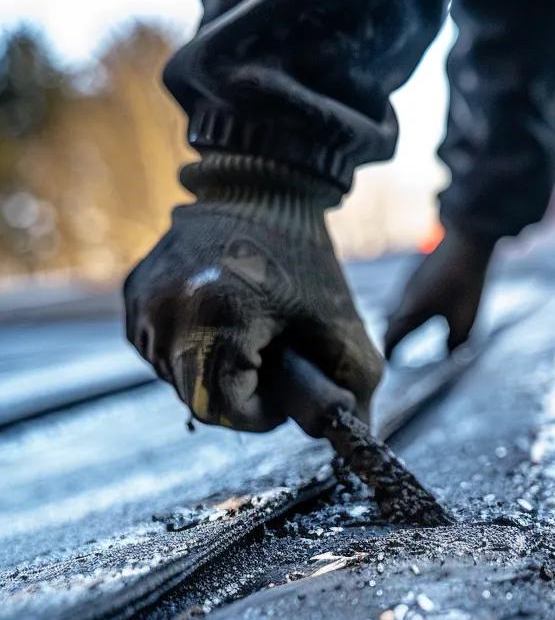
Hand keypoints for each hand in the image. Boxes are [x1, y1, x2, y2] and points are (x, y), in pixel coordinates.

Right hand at [124, 177, 381, 434]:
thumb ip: (356, 386)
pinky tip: (217, 320)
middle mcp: (167, 310)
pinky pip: (157, 348)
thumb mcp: (341, 326)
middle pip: (196, 397)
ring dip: (212, 371)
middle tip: (270, 360)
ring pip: (173, 376)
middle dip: (237, 392)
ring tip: (246, 334)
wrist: (262, 188)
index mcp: (216, 317)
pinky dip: (188, 349)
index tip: (282, 388)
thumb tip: (356, 431)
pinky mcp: (133, 292)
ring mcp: (143, 301)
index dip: (257, 413)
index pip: (221, 409)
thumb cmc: (307, 259)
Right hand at [384, 227, 495, 358]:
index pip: (391, 339)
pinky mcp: (416, 274)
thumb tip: (447, 355)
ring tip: (404, 337)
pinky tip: (420, 313)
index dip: (390, 355)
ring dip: (398, 325)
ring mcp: (408, 284)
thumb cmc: (466, 283)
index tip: (390, 366)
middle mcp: (403, 298)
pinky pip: (405, 298)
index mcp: (410, 312)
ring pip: (396, 310)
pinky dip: (406, 311)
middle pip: (390, 325)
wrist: (467, 239)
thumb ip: (454, 343)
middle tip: (395, 355)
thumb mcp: (465, 320)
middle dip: (391, 341)